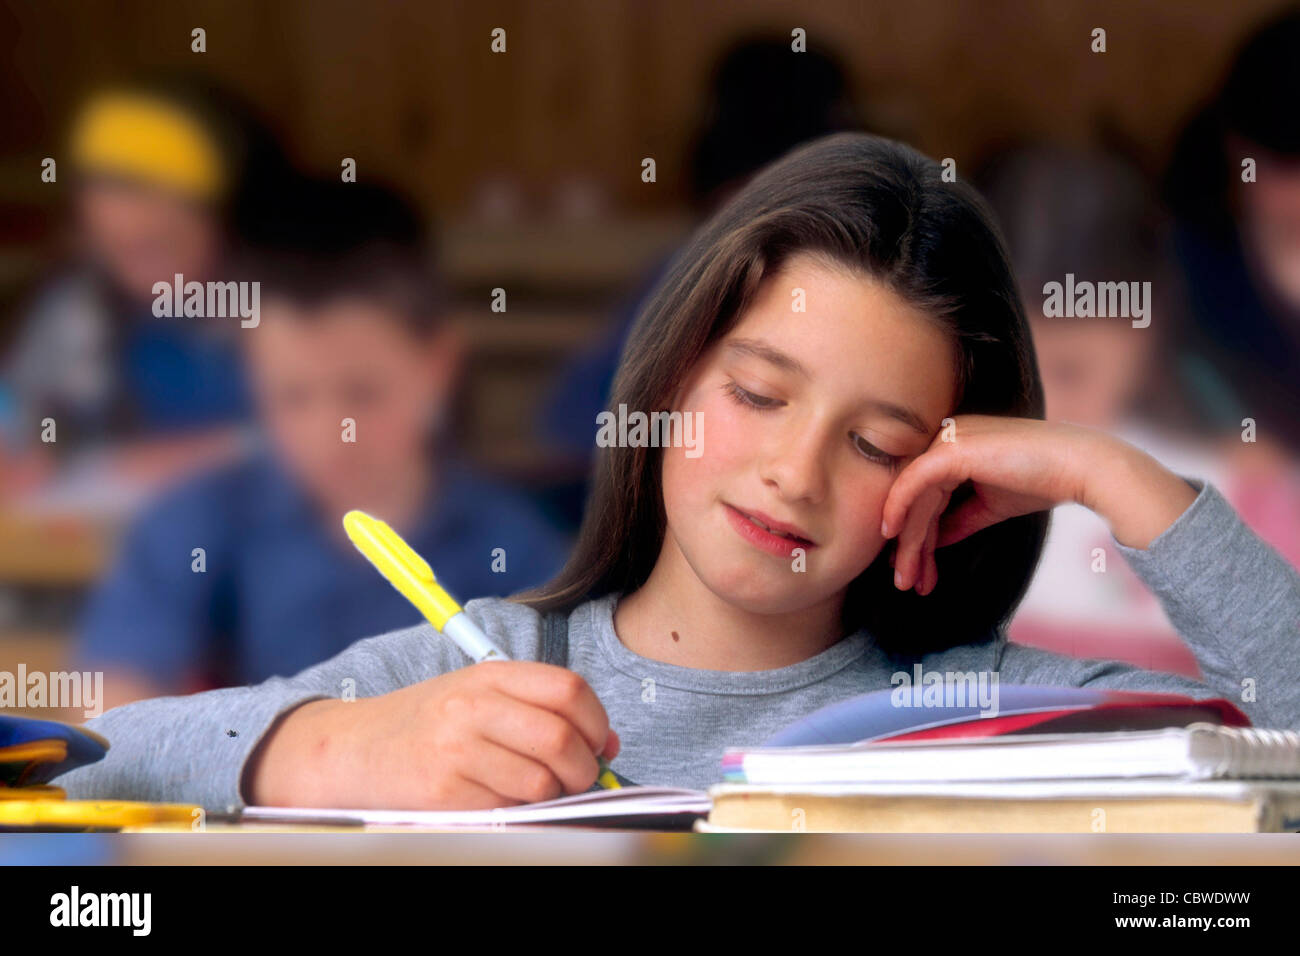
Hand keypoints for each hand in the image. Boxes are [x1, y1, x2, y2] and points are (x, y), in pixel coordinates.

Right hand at [245, 662, 619, 809]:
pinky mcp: (443, 792)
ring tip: (536, 793)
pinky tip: (500, 802)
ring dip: (552, 796)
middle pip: (561, 738)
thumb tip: (605, 744)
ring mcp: (456, 749)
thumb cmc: (428, 725)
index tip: (599, 744)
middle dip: (584, 768)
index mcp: (489, 675)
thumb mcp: (478, 697)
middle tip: (579, 780)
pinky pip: (506, 811)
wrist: (353, 750)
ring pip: (539, 782)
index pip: (568, 689)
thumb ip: (537, 709)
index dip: (597, 722)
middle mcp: (472, 706)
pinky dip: (517, 813)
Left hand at [879, 415, 1196, 595]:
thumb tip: (934, 540)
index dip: (917, 534)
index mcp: (952, 445)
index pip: (923, 494)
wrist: (1082, 468)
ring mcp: (947, 439)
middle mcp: (944, 437)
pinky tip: (894, 538)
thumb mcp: (990, 504)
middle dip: (909, 544)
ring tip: (907, 580)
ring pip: (912, 496)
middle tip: (904, 583)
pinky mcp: (952, 448)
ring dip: (908, 542)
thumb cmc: (1043, 481)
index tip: (913, 571)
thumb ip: (958, 519)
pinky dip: (899, 510)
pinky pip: (914, 482)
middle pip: (914, 497)